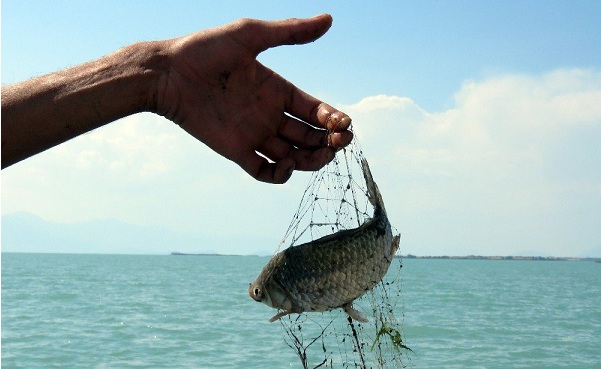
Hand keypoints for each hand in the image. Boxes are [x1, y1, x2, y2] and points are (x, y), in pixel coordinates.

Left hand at [155, 14, 352, 182]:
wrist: (167, 74)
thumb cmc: (205, 50)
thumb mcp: (250, 35)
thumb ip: (289, 32)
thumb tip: (329, 19)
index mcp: (278, 89)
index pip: (315, 110)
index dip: (332, 119)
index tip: (343, 124)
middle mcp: (269, 114)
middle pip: (309, 136)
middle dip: (328, 142)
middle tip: (338, 143)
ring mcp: (254, 134)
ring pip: (292, 156)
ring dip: (310, 160)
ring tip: (317, 155)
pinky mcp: (237, 151)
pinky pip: (264, 171)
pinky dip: (279, 174)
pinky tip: (285, 164)